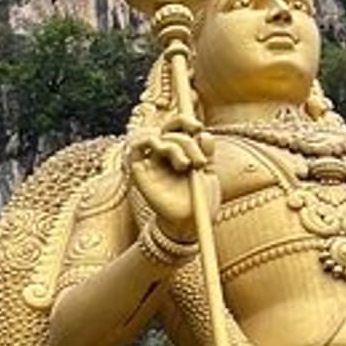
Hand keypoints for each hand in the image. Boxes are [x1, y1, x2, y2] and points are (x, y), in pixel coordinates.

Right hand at [126, 108, 215, 244]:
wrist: (189, 225)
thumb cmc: (199, 202)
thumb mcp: (209, 173)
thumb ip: (207, 152)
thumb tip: (204, 133)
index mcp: (181, 151)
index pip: (178, 126)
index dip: (185, 121)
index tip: (198, 127)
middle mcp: (164, 155)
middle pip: (170, 131)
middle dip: (188, 141)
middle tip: (199, 161)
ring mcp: (151, 163)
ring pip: (158, 138)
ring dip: (175, 146)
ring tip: (186, 166)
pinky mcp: (139, 172)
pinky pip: (135, 147)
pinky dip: (147, 141)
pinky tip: (161, 151)